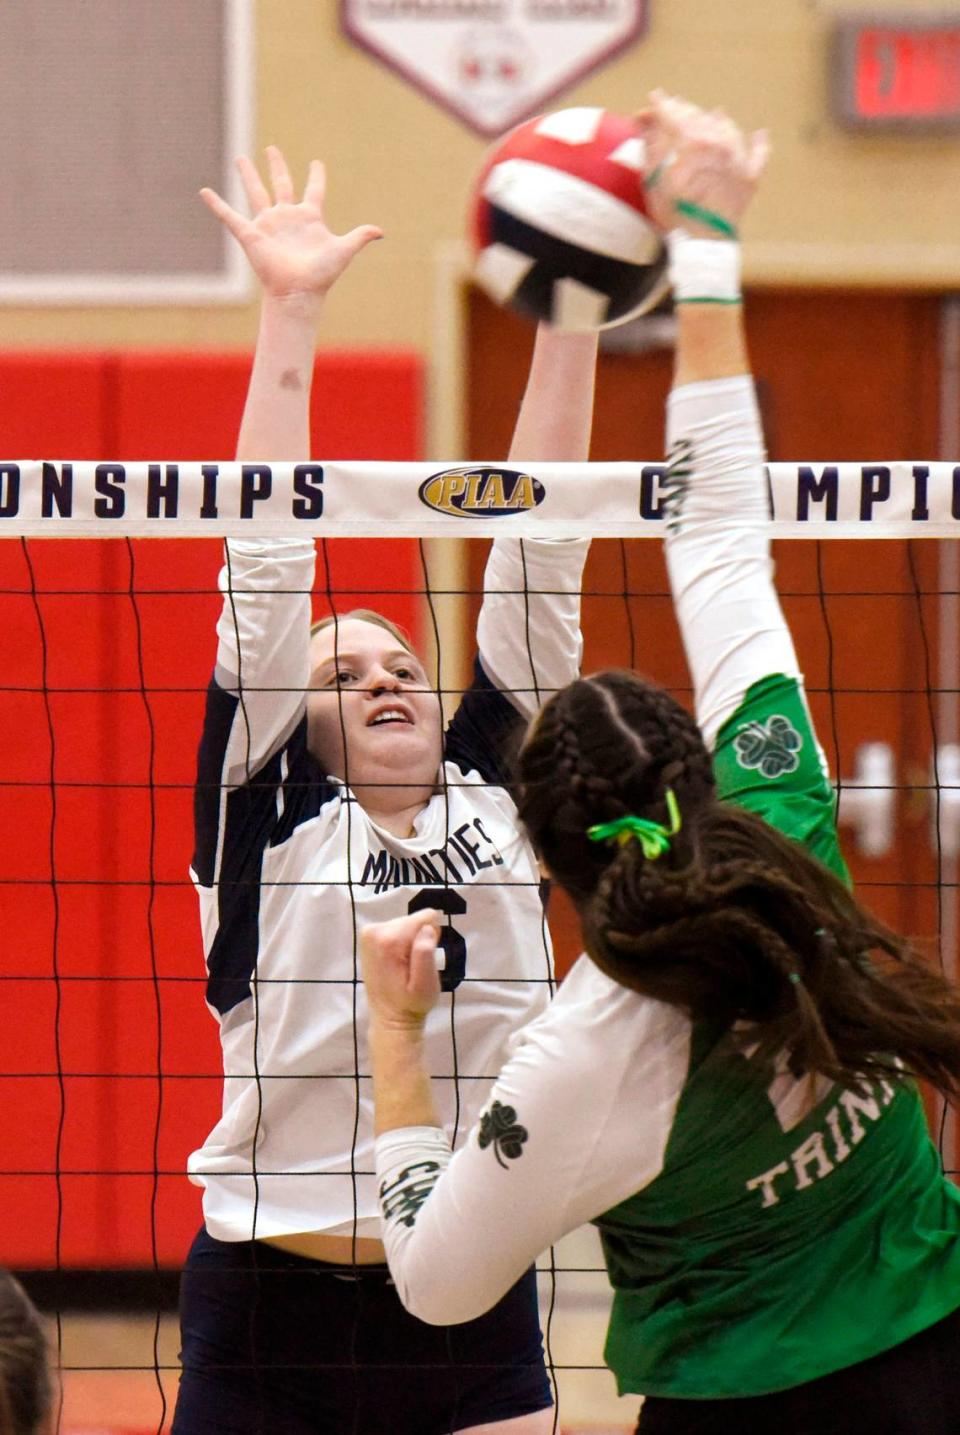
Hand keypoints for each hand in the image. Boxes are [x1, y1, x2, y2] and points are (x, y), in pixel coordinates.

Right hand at [200, 145, 382, 300]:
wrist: (298, 292)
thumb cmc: (321, 275)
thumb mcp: (344, 250)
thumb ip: (360, 237)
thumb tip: (381, 231)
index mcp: (310, 218)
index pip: (314, 191)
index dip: (316, 177)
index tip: (317, 163)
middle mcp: (288, 218)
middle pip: (281, 185)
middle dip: (277, 167)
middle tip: (272, 150)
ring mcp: (268, 225)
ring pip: (256, 193)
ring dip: (248, 176)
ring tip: (239, 158)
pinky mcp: (251, 234)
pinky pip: (230, 217)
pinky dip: (216, 205)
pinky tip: (204, 192)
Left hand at [361, 910, 442, 1029]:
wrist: (390, 1018)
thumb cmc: (411, 1004)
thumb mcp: (425, 985)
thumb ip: (425, 953)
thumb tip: (427, 927)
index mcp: (389, 939)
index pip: (426, 918)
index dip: (431, 938)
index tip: (422, 960)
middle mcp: (374, 930)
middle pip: (414, 920)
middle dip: (418, 941)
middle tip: (413, 968)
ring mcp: (369, 932)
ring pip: (406, 924)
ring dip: (410, 944)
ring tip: (404, 968)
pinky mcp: (368, 936)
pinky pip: (397, 929)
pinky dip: (401, 944)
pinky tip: (397, 963)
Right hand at [637, 91, 768, 237]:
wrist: (702, 243)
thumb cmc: (673, 213)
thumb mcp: (652, 178)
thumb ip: (650, 144)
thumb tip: (645, 118)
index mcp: (690, 138)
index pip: (672, 112)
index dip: (659, 105)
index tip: (653, 101)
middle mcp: (717, 140)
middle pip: (698, 116)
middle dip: (683, 112)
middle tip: (674, 110)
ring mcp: (736, 157)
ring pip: (726, 127)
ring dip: (715, 120)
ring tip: (711, 115)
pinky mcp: (749, 176)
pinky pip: (758, 153)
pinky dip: (758, 143)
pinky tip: (759, 134)